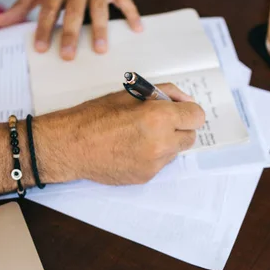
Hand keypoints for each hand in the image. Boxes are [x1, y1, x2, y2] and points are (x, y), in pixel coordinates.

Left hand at [0, 0, 142, 59]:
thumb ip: (20, 8)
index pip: (49, 9)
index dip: (44, 29)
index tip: (41, 49)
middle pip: (73, 11)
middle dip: (70, 34)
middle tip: (68, 56)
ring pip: (100, 8)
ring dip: (100, 29)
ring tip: (100, 50)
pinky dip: (132, 14)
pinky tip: (137, 30)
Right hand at [34, 84, 204, 184]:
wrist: (72, 146)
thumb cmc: (96, 116)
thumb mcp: (131, 94)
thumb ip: (164, 93)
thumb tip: (184, 100)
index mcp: (159, 117)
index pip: (197, 116)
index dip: (188, 111)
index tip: (179, 111)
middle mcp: (161, 142)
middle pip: (190, 136)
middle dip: (179, 127)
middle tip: (159, 122)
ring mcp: (155, 163)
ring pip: (176, 151)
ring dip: (167, 142)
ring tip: (140, 136)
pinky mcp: (146, 176)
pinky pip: (161, 164)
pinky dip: (153, 156)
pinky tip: (131, 148)